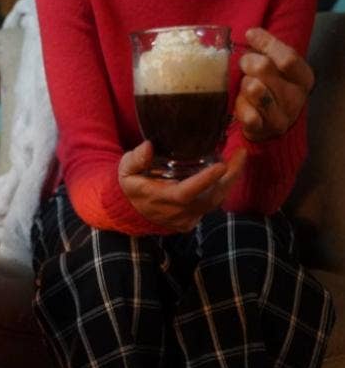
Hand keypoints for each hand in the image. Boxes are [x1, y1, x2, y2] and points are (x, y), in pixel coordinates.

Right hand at [118, 141, 246, 232]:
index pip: (187, 192)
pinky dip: (221, 189)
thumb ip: (136, 159)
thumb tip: (148, 146)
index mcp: (162, 199)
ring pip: (215, 202)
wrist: (130, 210)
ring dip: (229, 181)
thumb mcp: (126, 170)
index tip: (222, 164)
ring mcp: (186, 219)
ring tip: (239, 159)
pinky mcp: (191, 221)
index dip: (205, 180)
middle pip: (210, 197)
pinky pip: (211, 206)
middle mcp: (177, 212)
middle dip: (230, 176)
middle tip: (241, 153)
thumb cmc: (131, 185)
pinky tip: (228, 173)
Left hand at [235, 28, 313, 141]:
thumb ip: (267, 50)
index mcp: (303, 78)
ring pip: (254, 88)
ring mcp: (280, 117)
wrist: (268, 126)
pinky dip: (240, 107)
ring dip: (243, 84)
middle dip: (248, 62)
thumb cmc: (270, 90)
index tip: (249, 34)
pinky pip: (247, 114)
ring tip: (244, 87)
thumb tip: (251, 33)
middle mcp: (296, 98)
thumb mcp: (276, 69)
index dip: (266, 43)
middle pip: (264, 68)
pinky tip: (241, 105)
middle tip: (244, 64)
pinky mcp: (262, 131)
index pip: (287, 57)